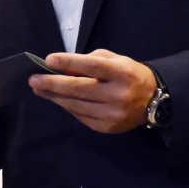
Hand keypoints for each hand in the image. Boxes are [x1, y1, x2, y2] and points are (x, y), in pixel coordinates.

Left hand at [28, 49, 155, 133]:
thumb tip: (62, 67)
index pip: (92, 67)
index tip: (49, 60)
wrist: (154, 101)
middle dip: (52, 84)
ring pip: (76, 105)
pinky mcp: (108, 127)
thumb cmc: (129, 74)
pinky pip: (81, 116)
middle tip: (33, 80)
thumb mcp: (115, 60)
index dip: (69, 63)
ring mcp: (113, 114)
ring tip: (39, 89)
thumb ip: (90, 60)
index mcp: (122, 73)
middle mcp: (119, 95)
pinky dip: (67, 106)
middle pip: (79, 89)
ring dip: (54, 97)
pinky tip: (57, 99)